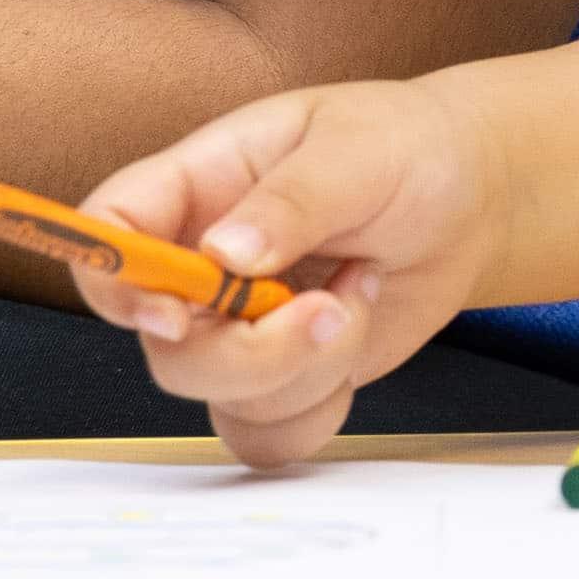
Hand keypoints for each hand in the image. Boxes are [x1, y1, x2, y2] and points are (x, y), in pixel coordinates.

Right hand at [79, 82, 505, 465]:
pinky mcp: (282, 375)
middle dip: (250, 350)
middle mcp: (200, 265)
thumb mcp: (356, 150)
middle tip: (327, 309)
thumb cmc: (403, 147)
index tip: (174, 313)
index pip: (109, 232)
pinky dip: (320, 405)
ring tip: (361, 289)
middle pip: (165, 345)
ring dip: (307, 366)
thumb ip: (291, 200)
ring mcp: (237, 328)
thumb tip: (224, 256)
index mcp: (197, 187)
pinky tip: (358, 332)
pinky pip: (267, 432)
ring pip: (220, 395)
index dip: (115, 283)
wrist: (468, 198)